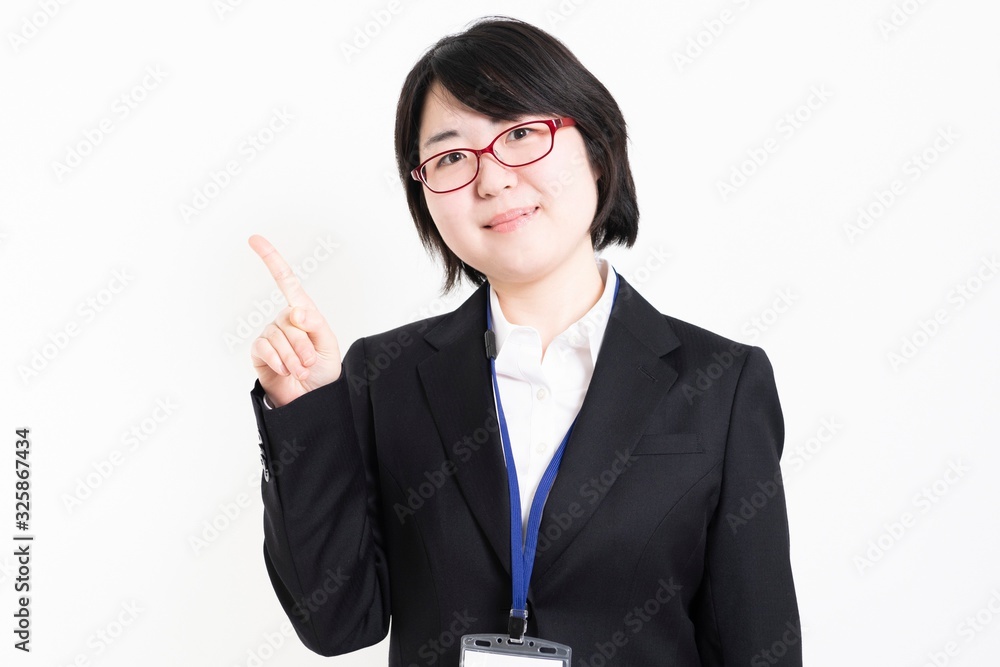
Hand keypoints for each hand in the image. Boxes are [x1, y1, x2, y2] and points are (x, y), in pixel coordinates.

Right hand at [248, 235, 342, 407]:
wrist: (312, 399)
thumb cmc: (323, 370)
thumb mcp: (328, 345)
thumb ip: (316, 325)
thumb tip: (297, 311)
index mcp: (302, 313)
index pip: (286, 282)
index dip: (271, 259)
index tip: (255, 239)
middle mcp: (283, 320)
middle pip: (289, 321)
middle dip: (303, 345)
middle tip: (310, 363)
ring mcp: (270, 335)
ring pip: (278, 337)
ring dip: (293, 357)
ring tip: (301, 370)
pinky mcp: (259, 352)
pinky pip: (265, 348)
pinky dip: (279, 361)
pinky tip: (286, 371)